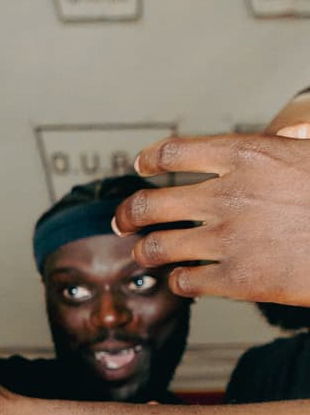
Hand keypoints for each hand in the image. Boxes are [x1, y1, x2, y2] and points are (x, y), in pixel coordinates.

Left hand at [114, 126, 309, 304]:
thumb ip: (291, 142)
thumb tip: (289, 131)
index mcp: (247, 154)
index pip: (174, 151)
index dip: (150, 160)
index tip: (141, 166)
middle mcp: (228, 194)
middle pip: (150, 203)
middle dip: (129, 213)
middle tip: (124, 219)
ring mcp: (229, 239)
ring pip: (157, 247)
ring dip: (146, 251)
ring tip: (146, 253)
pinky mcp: (237, 280)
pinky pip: (185, 282)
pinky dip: (179, 281)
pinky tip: (185, 279)